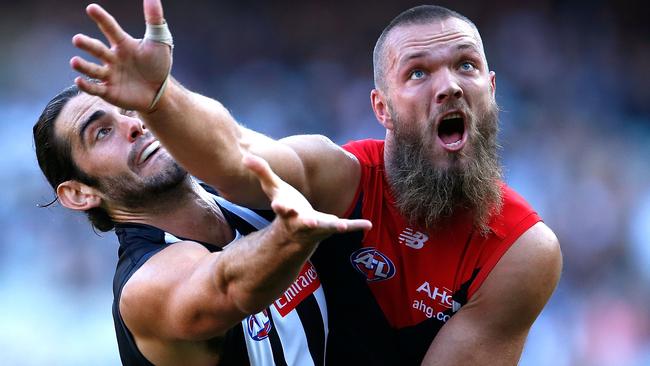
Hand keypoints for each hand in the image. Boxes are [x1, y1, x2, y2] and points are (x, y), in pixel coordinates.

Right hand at [70, 0, 171, 110]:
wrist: (160, 92)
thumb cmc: (157, 65)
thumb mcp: (159, 41)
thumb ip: (154, 19)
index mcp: (123, 44)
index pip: (110, 28)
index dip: (101, 19)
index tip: (91, 8)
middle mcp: (112, 58)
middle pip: (97, 49)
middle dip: (87, 44)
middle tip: (77, 39)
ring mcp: (109, 75)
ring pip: (93, 69)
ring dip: (83, 66)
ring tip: (74, 61)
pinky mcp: (109, 92)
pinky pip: (96, 89)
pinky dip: (87, 86)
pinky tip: (79, 81)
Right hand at [242, 153, 371, 244]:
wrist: (296, 231)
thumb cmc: (286, 205)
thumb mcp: (273, 188)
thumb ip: (262, 172)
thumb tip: (245, 156)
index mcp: (287, 211)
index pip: (282, 208)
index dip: (281, 206)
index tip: (280, 205)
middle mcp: (302, 221)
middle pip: (303, 222)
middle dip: (307, 222)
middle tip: (311, 222)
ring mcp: (318, 226)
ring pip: (326, 227)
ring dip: (333, 226)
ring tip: (342, 225)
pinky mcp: (331, 227)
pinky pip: (346, 227)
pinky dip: (356, 226)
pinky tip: (368, 223)